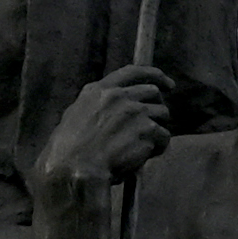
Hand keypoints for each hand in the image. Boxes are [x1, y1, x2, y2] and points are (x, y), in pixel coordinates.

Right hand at [33, 63, 175, 202]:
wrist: (75, 167)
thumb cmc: (70, 149)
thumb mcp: (76, 115)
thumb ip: (98, 105)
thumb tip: (115, 107)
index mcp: (99, 90)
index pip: (133, 72)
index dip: (155, 75)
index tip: (167, 84)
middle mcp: (119, 96)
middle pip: (153, 93)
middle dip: (156, 107)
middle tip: (154, 123)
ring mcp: (136, 112)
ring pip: (162, 114)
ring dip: (157, 129)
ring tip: (143, 145)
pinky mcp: (147, 130)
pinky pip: (164, 136)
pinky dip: (158, 147)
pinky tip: (145, 155)